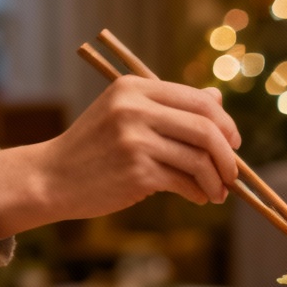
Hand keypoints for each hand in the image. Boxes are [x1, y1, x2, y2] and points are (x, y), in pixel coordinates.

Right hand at [0, 75, 240, 239]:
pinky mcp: (137, 171)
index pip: (199, 101)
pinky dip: (199, 192)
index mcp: (134, 88)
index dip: (225, 123)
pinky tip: (199, 198)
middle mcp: (134, 108)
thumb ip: (171, 106)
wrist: (52, 178)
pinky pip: (185, 182)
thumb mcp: (127, 115)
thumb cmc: (95, 149)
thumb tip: (218, 97)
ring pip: (199, 159)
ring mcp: (135, 140)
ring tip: (217, 193)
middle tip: (233, 174)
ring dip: (216, 181)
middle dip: (228, 155)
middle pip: (206, 128)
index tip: (234, 142)